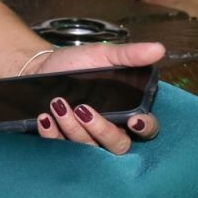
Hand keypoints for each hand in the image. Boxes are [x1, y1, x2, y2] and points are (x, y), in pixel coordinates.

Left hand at [21, 42, 162, 153]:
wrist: (37, 67)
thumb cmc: (74, 63)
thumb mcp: (101, 55)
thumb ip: (129, 55)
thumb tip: (159, 49)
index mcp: (125, 110)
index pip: (146, 129)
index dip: (145, 128)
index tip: (134, 119)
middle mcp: (108, 128)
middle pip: (118, 145)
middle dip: (102, 130)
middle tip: (83, 109)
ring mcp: (84, 137)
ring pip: (89, 148)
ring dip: (73, 128)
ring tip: (57, 104)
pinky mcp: (60, 141)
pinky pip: (60, 149)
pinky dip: (52, 134)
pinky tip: (45, 117)